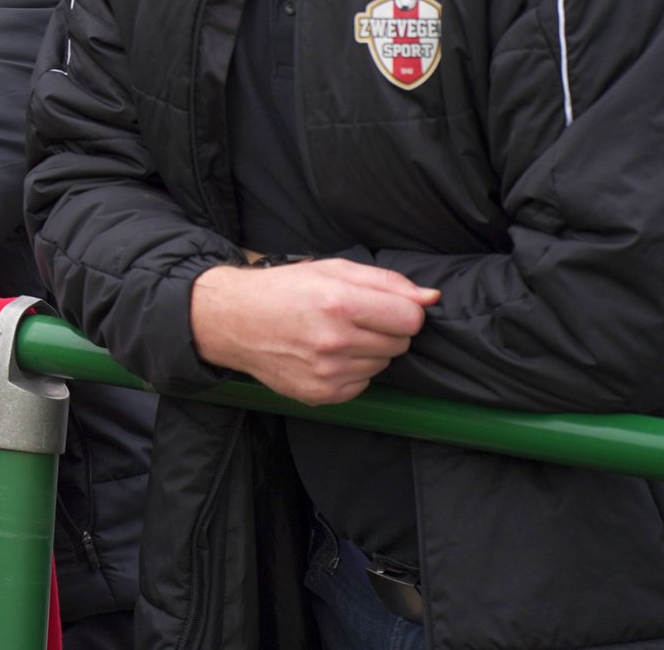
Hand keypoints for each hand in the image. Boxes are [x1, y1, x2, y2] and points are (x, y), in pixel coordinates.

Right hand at [190, 258, 440, 404]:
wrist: (232, 321)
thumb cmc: (283, 290)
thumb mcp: (331, 269)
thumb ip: (387, 282)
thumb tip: (431, 298)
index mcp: (339, 302)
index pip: (411, 318)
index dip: (402, 310)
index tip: (382, 306)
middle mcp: (334, 341)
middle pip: (400, 344)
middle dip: (384, 330)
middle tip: (352, 319)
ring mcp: (328, 373)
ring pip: (383, 365)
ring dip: (368, 351)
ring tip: (334, 336)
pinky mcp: (322, 395)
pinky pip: (362, 384)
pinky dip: (352, 371)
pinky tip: (325, 356)